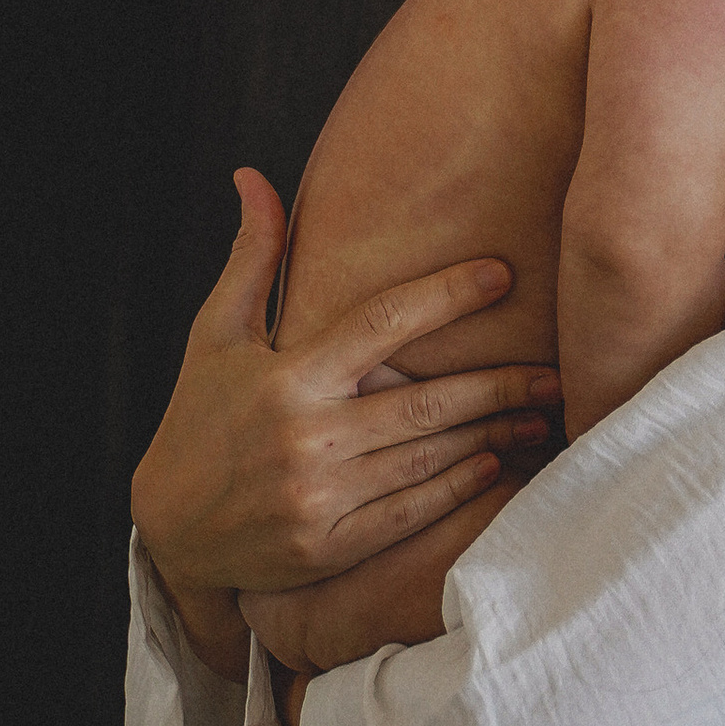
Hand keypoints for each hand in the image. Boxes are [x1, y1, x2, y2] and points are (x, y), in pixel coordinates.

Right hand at [130, 171, 556, 677]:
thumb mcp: (214, 334)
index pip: (382, 323)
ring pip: (428, 457)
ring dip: (493, 434)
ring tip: (543, 414)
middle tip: (556, 368)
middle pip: (425, 401)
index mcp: (287, 377)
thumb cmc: (197, 419)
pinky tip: (497, 464)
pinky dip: (459, 487)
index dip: (446, 294)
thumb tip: (253, 176)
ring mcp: (321, 497)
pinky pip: (412, 513)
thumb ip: (252, 258)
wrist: (168, 531)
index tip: (501, 274)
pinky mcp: (330, 549)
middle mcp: (307, 436)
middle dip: (499, 383)